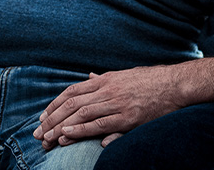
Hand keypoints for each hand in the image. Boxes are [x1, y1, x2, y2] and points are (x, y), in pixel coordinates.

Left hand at [32, 66, 184, 149]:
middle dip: (52, 118)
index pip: (72, 91)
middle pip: (72, 103)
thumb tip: (88, 76)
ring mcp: (117, 103)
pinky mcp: (128, 117)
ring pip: (82, 114)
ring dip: (61, 127)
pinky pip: (99, 124)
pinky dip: (81, 130)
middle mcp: (107, 90)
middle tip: (38, 132)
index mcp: (105, 79)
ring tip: (47, 138)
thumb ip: (104, 78)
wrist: (175, 85)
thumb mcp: (124, 75)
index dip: (55, 104)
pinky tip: (67, 136)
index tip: (43, 116)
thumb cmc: (150, 81)